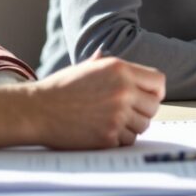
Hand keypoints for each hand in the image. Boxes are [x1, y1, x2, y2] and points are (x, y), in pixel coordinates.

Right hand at [0, 56, 164, 148]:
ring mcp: (117, 115)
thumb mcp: (85, 68)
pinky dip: (119, 139)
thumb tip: (105, 55)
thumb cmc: (59, 89)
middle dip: (143, 110)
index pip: (158, 82)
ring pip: (143, 125)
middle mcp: (122, 90)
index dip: (154, 91)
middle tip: (127, 112)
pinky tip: (103, 131)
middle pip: (153, 106)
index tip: (146, 97)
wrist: (37, 110)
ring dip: (131, 126)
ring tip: (111, 121)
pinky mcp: (109, 136)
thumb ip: (105, 64)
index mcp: (119, 69)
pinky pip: (128, 141)